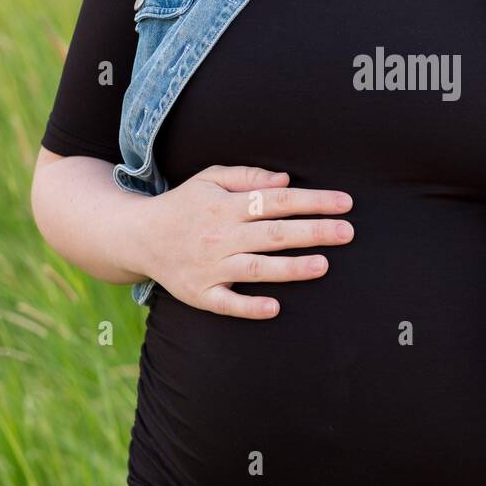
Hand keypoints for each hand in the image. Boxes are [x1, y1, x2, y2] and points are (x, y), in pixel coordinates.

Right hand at [141, 163, 353, 318]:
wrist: (137, 236)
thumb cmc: (184, 205)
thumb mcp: (210, 179)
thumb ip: (248, 177)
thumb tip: (286, 182)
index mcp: (226, 206)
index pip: (277, 201)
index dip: (312, 201)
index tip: (344, 203)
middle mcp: (220, 236)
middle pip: (273, 233)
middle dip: (313, 232)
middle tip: (347, 232)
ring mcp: (210, 267)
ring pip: (255, 268)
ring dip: (290, 268)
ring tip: (323, 265)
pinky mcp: (200, 293)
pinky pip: (226, 303)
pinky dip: (249, 306)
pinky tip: (274, 308)